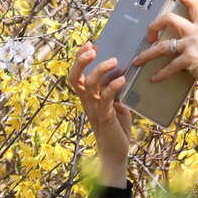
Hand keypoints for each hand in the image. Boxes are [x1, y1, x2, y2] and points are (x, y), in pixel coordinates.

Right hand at [66, 42, 132, 185]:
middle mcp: (86, 102)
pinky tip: (122, 79)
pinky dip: (113, 87)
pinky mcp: (105, 118)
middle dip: (81, 61)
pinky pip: (105, 99)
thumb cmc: (117, 127)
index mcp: (87, 97)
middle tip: (92, 49)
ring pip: (89, 85)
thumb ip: (114, 89)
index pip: (76, 75)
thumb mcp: (116, 103)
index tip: (89, 44)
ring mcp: (94, 110)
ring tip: (114, 61)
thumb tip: (123, 70)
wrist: (116, 152)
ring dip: (100, 70)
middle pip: (75, 78)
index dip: (79, 59)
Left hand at [130, 0, 197, 96]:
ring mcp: (192, 44)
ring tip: (138, 61)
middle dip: (154, 25)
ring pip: (162, 46)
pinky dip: (160, 74)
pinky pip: (168, 66)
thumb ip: (196, 42)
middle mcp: (197, 32)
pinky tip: (154, 78)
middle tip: (149, 35)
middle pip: (169, 18)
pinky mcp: (189, 58)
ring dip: (147, 55)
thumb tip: (178, 48)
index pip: (194, 4)